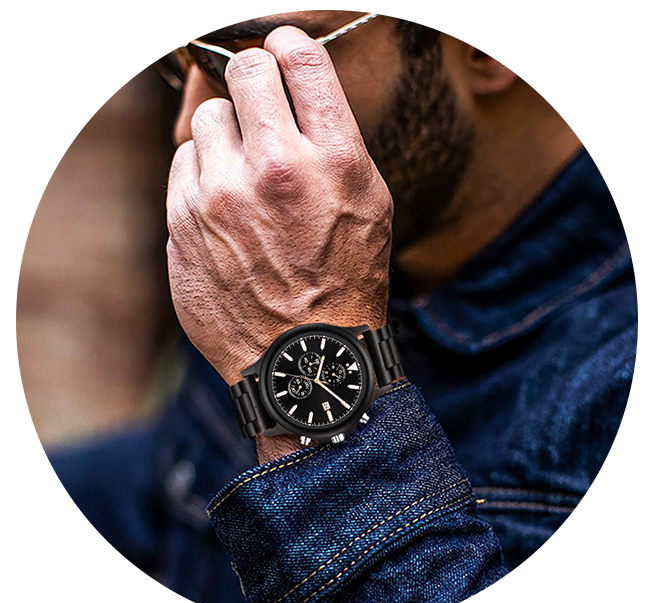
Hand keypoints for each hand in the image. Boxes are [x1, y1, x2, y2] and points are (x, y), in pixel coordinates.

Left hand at [167, 26, 392, 422]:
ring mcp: (221, 196)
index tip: (282, 51)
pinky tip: (223, 205)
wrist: (302, 358)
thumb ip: (335, 144)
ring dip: (226, 135)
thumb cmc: (345, 283)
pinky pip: (183, 163)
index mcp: (334, 161)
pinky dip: (201, 173)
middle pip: (245, 73)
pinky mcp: (182, 222)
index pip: (300, 60)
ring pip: (207, 119)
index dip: (289, 46)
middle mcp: (275, 169)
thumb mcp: (370, 208)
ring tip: (244, 175)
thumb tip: (295, 96)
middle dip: (253, 80)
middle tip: (260, 105)